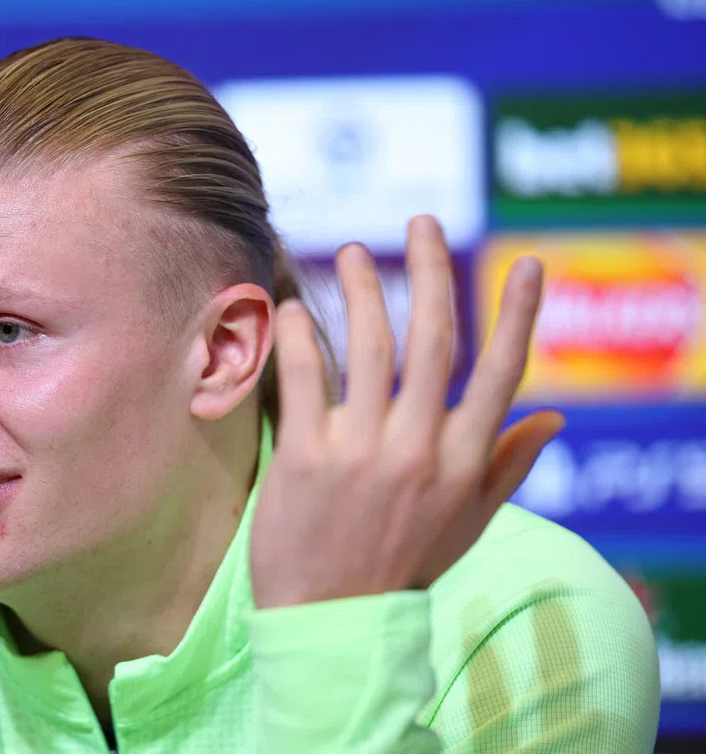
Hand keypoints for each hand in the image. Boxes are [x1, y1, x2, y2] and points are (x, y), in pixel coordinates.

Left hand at [250, 215, 563, 608]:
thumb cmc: (401, 566)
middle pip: (434, 341)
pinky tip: (291, 306)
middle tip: (421, 222)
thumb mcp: (468, 523)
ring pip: (369, 348)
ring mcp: (362, 453)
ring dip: (362, 289)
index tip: (527, 264)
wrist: (334, 624)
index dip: (519, 315)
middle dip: (432, 272)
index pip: (501, 374)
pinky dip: (298, 337)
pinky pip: (304, 380)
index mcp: (465, 463)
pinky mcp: (305, 461)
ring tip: (352, 252)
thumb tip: (554, 416)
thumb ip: (509, 466)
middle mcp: (420, 451)